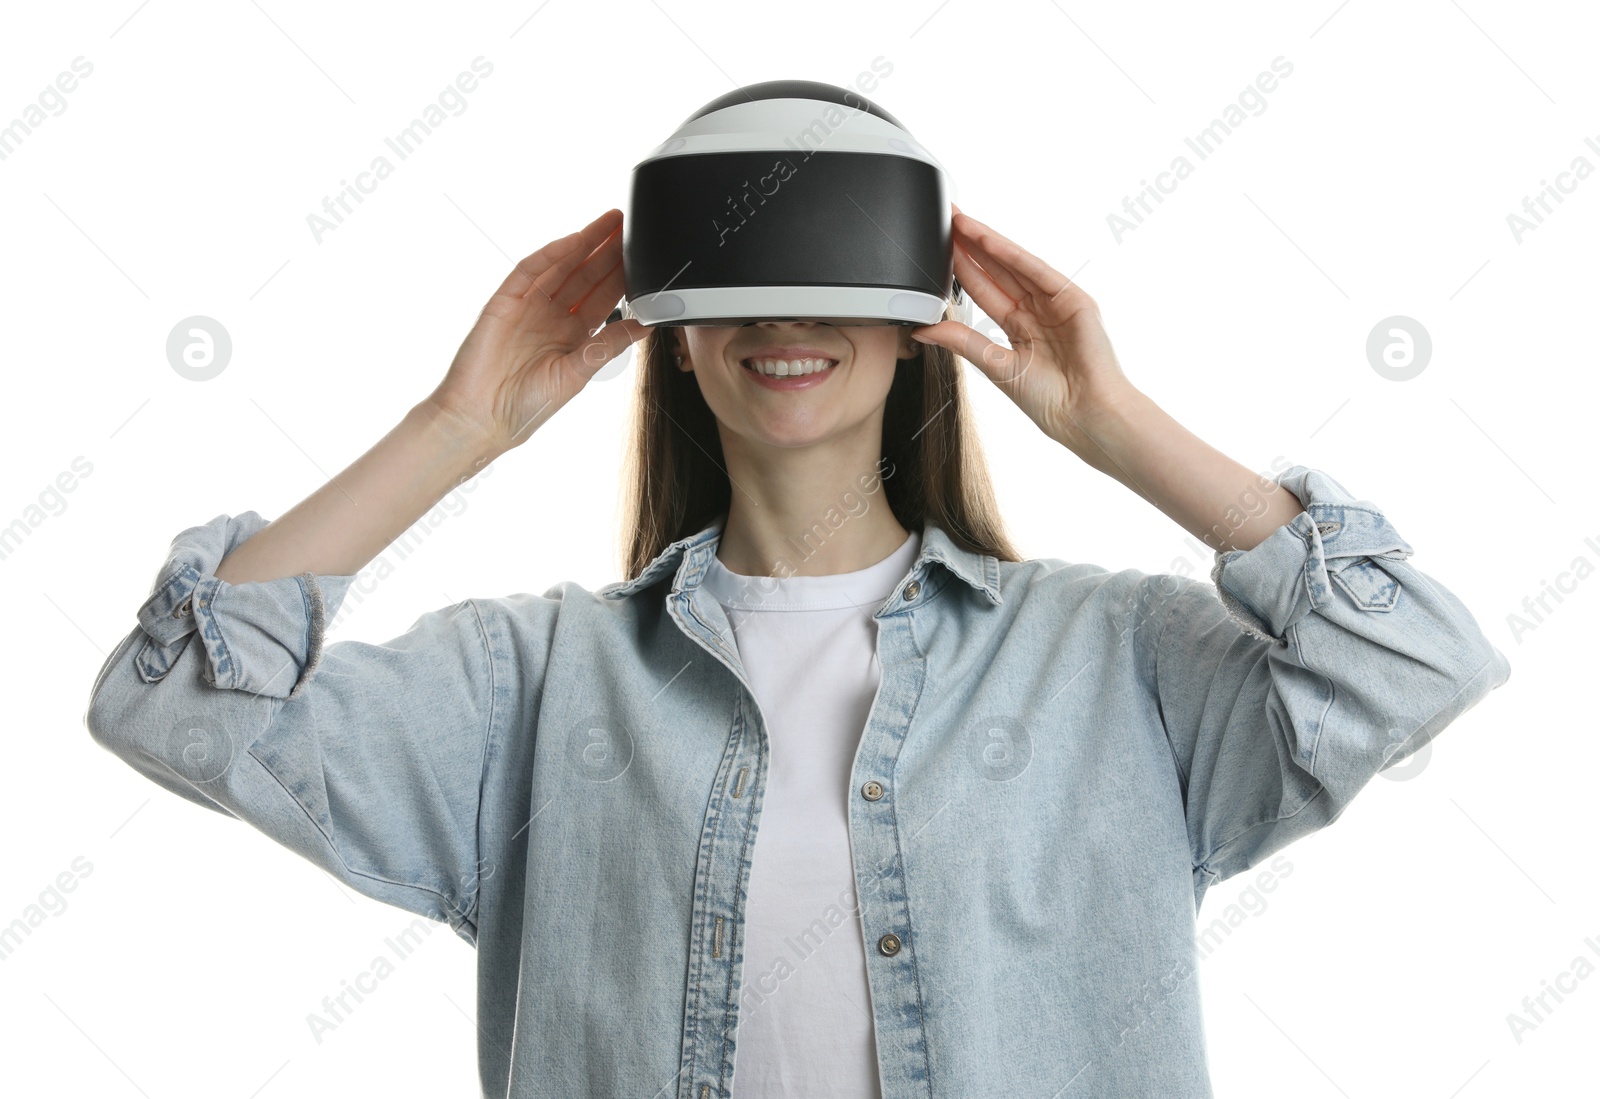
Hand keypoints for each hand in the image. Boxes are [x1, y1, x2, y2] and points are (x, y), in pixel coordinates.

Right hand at [425, 208, 647, 452]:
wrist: (482, 420)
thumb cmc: (527, 407)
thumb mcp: (578, 373)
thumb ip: (610, 345)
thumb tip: (646, 326)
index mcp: (573, 336)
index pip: (603, 298)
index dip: (622, 276)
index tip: (643, 256)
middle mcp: (552, 317)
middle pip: (585, 276)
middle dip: (608, 252)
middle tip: (630, 227)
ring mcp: (528, 306)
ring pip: (561, 267)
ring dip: (585, 244)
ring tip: (610, 223)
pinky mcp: (504, 302)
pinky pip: (529, 271)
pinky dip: (551, 255)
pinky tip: (574, 242)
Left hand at [910, 205, 1139, 460]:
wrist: (1084, 416)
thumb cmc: (1050, 401)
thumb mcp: (995, 366)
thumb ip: (962, 342)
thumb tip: (924, 330)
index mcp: (1020, 328)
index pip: (984, 290)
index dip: (961, 268)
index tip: (936, 250)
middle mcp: (1037, 310)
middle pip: (996, 270)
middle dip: (970, 246)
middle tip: (944, 220)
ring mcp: (1056, 302)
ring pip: (1013, 265)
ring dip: (986, 242)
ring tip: (960, 221)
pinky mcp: (1074, 299)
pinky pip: (1037, 271)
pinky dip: (1013, 255)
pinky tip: (990, 241)